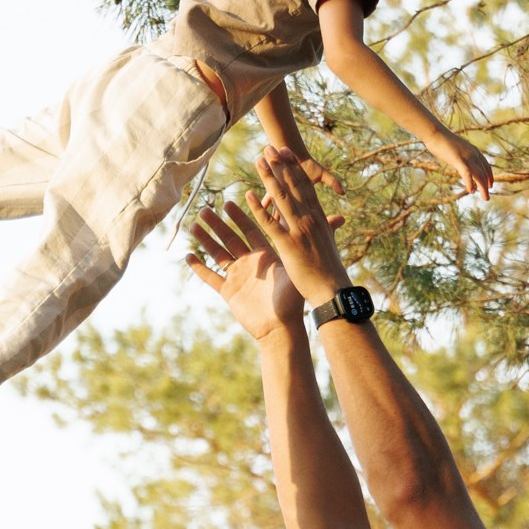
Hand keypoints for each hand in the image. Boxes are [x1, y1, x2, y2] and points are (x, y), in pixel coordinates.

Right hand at [188, 201, 305, 343]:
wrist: (281, 328)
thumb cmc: (293, 300)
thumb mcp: (297, 267)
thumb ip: (308, 242)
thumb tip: (340, 218)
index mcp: (265, 255)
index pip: (251, 229)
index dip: (241, 215)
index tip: (231, 201)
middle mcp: (250, 263)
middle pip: (230, 238)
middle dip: (218, 224)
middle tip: (206, 208)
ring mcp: (238, 276)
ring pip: (217, 253)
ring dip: (206, 240)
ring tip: (194, 224)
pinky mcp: (229, 292)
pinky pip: (211, 277)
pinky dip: (199, 268)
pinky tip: (188, 256)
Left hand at [251, 144, 353, 302]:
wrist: (332, 288)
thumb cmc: (331, 269)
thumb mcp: (331, 244)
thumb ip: (331, 228)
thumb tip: (338, 219)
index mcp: (319, 217)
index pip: (305, 186)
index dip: (294, 168)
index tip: (286, 153)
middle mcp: (310, 219)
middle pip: (293, 186)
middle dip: (280, 166)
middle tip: (269, 148)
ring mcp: (299, 230)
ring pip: (282, 198)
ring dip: (269, 178)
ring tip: (258, 161)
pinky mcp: (288, 244)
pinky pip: (270, 223)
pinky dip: (259, 208)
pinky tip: (248, 195)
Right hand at [423, 126, 494, 200]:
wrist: (435, 133)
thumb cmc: (442, 141)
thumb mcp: (456, 150)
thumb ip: (461, 157)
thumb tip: (460, 163)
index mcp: (474, 150)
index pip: (486, 165)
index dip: (490, 176)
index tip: (490, 185)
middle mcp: (474, 154)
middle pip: (484, 172)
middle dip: (487, 186)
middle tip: (487, 197)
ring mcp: (467, 157)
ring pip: (479, 175)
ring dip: (483, 188)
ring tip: (485, 198)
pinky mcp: (459, 160)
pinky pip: (468, 174)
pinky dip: (470, 183)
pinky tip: (471, 191)